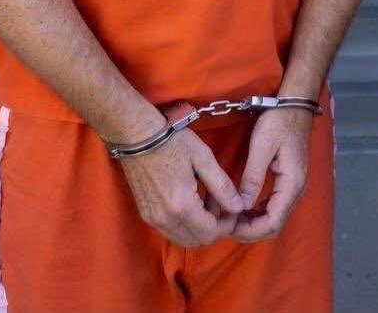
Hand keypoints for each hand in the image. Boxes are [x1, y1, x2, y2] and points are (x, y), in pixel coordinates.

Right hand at [120, 126, 243, 247]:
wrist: (137, 135)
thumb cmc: (173, 141)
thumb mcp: (203, 158)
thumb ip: (222, 186)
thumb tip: (239, 207)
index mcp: (182, 206)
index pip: (210, 233)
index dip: (227, 225)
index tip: (234, 209)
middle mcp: (165, 219)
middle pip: (197, 241)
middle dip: (215, 228)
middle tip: (222, 204)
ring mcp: (153, 219)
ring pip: (183, 239)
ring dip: (199, 228)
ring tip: (207, 200)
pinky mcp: (146, 214)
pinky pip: (170, 231)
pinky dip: (185, 225)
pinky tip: (191, 201)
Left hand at [231, 107, 313, 241]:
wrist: (294, 104)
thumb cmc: (278, 121)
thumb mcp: (262, 147)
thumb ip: (252, 177)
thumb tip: (241, 206)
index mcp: (292, 184)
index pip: (273, 222)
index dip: (250, 231)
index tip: (228, 227)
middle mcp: (296, 190)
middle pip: (274, 224)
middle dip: (250, 230)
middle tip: (225, 225)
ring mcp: (293, 186)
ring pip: (274, 217)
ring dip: (253, 222)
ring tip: (230, 217)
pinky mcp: (288, 181)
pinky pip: (274, 205)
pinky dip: (258, 211)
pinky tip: (242, 207)